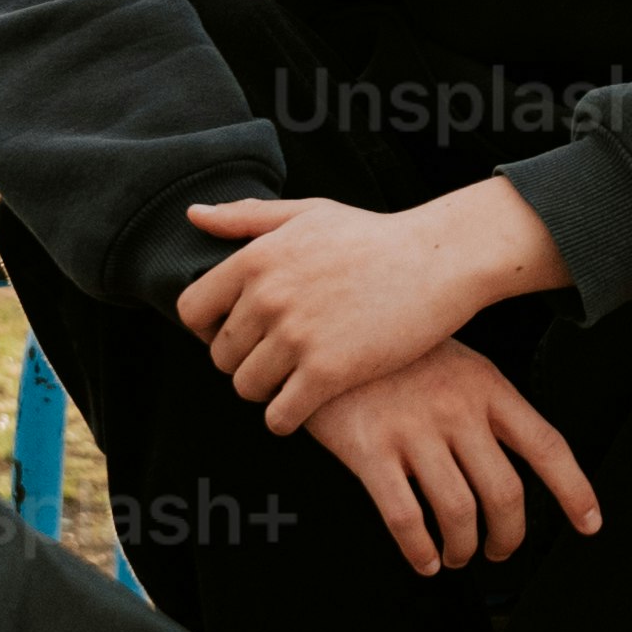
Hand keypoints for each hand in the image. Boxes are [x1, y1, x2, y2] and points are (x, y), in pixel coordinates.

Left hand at [179, 180, 562, 418]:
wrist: (438, 260)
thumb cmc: (373, 237)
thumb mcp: (308, 214)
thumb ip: (247, 217)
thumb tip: (193, 216)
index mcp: (255, 259)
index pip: (192, 312)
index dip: (210, 328)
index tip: (242, 332)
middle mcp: (267, 297)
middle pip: (220, 356)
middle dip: (244, 361)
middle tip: (278, 359)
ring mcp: (296, 336)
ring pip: (246, 389)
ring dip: (266, 392)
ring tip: (294, 380)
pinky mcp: (327, 372)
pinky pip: (279, 416)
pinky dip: (286, 418)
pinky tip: (307, 404)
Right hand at [301, 347, 604, 574]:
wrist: (322, 329)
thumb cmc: (392, 352)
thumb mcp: (455, 360)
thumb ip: (486, 403)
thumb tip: (514, 460)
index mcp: (487, 387)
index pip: (547, 446)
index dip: (574, 490)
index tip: (588, 523)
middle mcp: (457, 409)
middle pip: (505, 493)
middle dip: (509, 536)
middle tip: (498, 551)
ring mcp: (413, 429)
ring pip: (459, 512)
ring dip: (464, 547)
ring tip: (456, 555)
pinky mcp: (369, 449)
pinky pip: (405, 518)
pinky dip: (420, 550)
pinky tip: (423, 558)